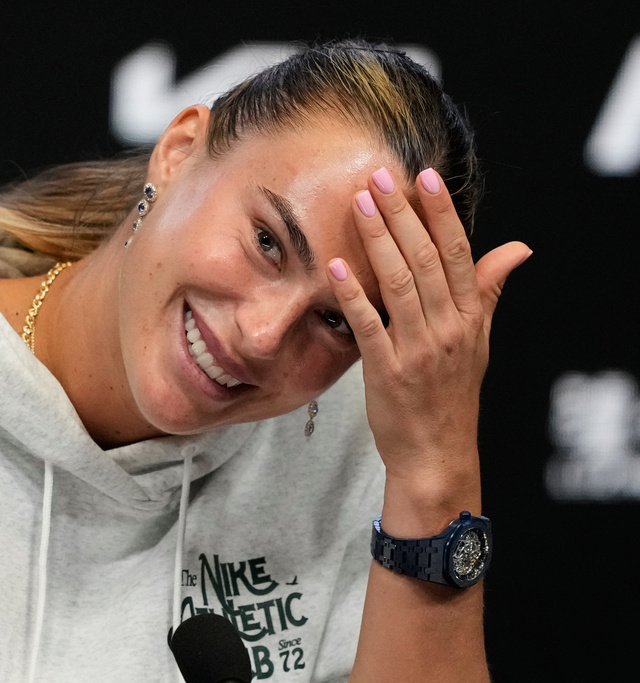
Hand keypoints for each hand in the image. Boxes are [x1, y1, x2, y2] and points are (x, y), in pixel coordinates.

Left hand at [326, 167, 529, 506]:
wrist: (437, 454)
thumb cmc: (453, 394)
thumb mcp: (480, 341)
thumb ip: (489, 291)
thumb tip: (517, 248)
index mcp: (470, 317)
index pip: (458, 253)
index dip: (441, 213)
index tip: (425, 177)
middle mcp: (448, 328)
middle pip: (425, 259)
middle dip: (402, 214)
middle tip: (379, 177)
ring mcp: (417, 350)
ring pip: (399, 283)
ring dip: (378, 240)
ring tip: (359, 204)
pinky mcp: (387, 371)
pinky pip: (368, 325)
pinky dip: (354, 294)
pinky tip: (337, 265)